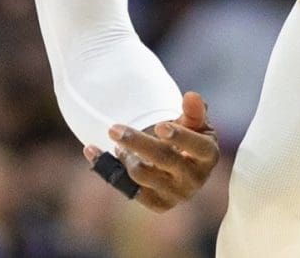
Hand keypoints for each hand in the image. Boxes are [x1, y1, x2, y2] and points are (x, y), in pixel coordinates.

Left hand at [84, 91, 218, 211]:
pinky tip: (91, 150)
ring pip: (143, 175)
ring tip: (117, 143)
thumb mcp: (194, 123)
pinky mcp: (158, 204)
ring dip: (125, 155)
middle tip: (112, 128)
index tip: (159, 126)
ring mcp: (176, 194)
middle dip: (137, 141)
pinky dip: (107, 169)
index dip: (180, 136)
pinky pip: (128, 189)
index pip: (197, 147)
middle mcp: (195, 179)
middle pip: (164, 158)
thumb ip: (194, 111)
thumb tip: (191, 96)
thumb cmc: (189, 138)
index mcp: (208, 156)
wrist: (180, 166)